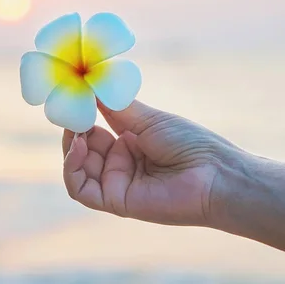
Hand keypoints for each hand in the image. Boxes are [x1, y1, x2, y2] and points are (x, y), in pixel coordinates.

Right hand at [62, 100, 241, 225]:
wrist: (214, 174)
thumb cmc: (190, 144)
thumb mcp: (147, 119)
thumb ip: (115, 106)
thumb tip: (89, 82)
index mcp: (130, 143)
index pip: (93, 130)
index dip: (81, 115)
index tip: (72, 94)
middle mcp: (121, 164)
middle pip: (81, 149)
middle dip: (73, 128)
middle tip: (69, 108)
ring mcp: (117, 183)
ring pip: (77, 168)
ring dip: (70, 146)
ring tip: (76, 127)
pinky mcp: (115, 201)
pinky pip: (82, 189)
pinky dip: (72, 168)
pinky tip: (79, 146)